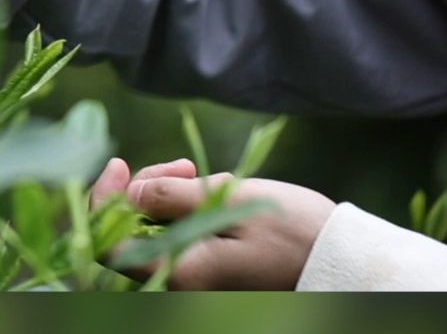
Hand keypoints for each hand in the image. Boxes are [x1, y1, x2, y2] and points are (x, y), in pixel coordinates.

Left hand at [90, 157, 335, 289]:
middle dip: (144, 188)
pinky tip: (206, 187)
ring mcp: (194, 276)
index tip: (118, 164)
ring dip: (165, 194)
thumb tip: (129, 193)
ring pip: (153, 228)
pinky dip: (182, 207)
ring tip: (199, 173)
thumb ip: (173, 198)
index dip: (103, 202)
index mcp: (180, 271)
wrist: (343, 263)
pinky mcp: (207, 268)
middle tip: (185, 167)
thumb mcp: (231, 202)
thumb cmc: (294, 233)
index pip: (108, 245)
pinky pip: (176, 234)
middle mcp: (180, 281)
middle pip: (130, 230)